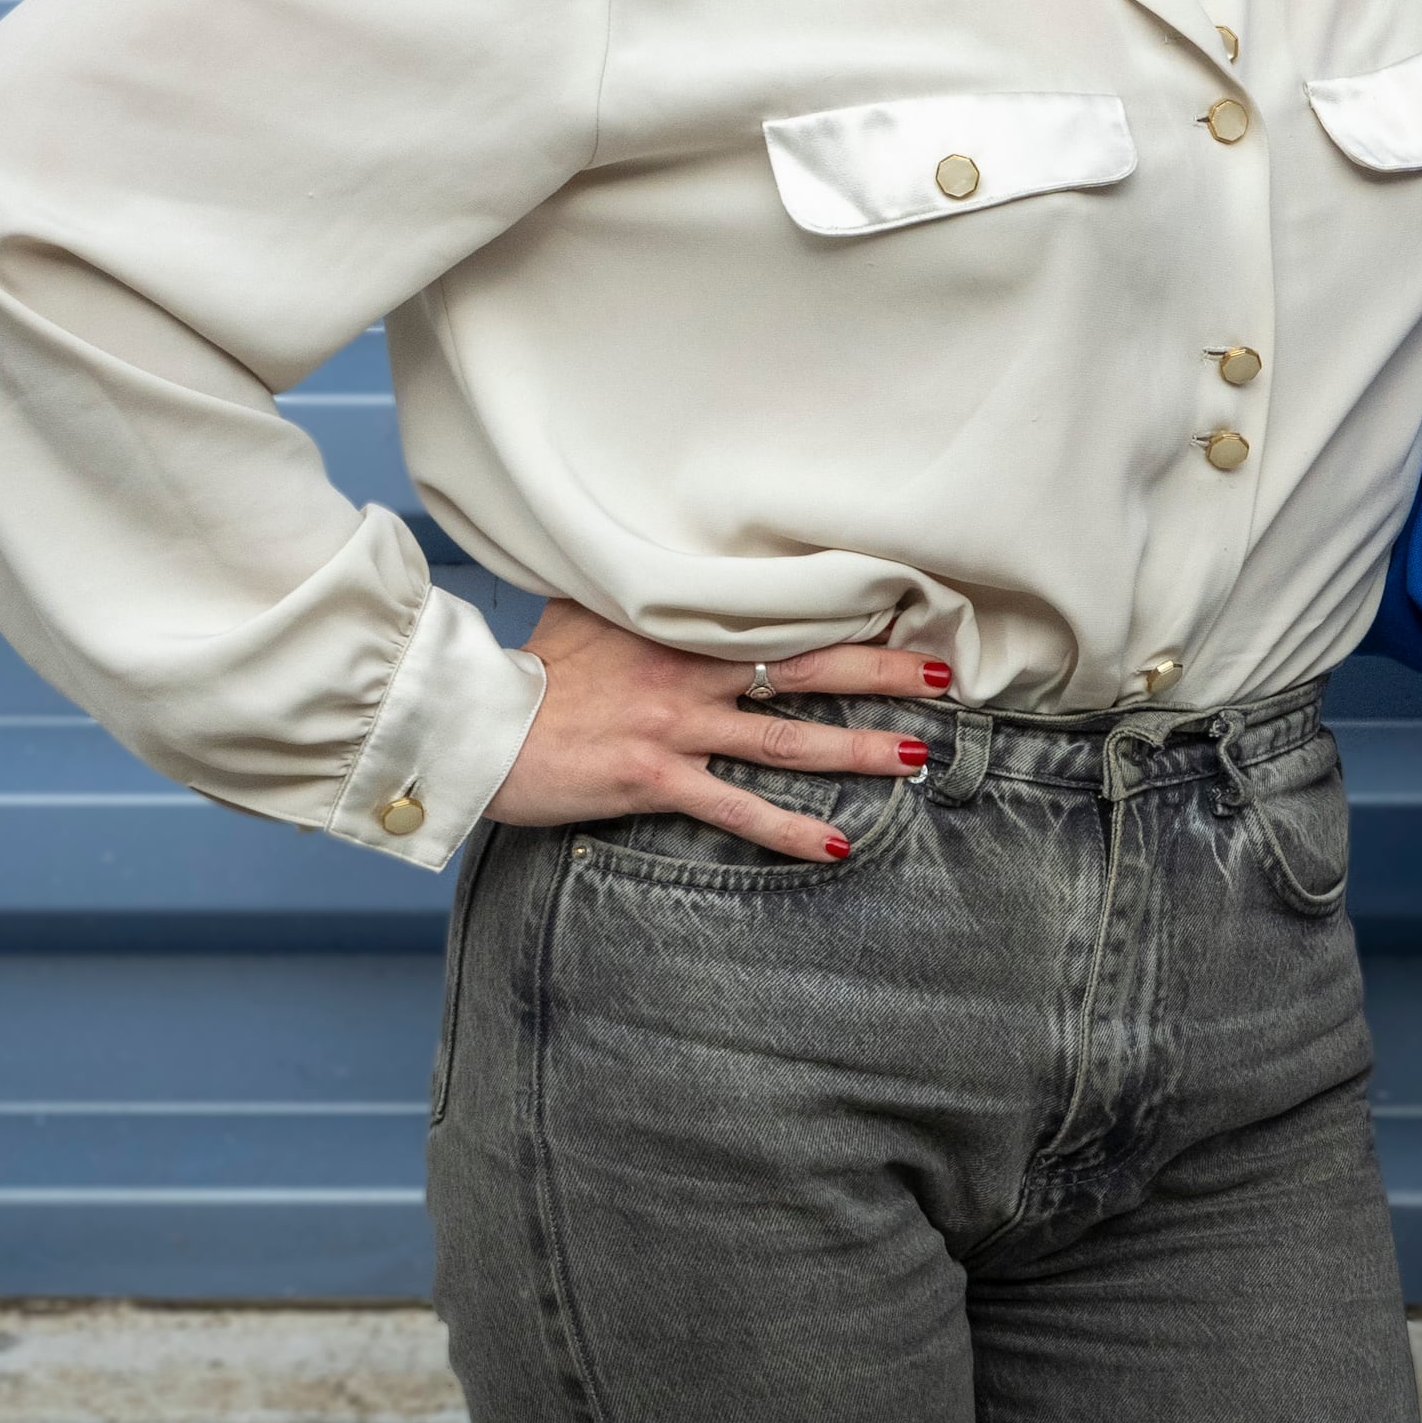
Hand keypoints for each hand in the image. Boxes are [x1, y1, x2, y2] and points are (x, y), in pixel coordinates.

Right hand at [485, 601, 950, 859]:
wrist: (477, 725)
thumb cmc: (529, 671)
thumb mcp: (586, 615)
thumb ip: (637, 603)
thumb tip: (654, 577)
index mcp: (680, 629)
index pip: (779, 616)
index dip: (843, 618)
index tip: (902, 612)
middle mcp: (691, 673)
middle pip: (806, 669)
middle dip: (881, 674)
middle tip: (945, 674)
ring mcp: (678, 727)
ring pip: (787, 739)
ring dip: (858, 751)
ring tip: (918, 759)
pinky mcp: (657, 779)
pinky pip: (736, 809)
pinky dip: (788, 830)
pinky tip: (835, 844)